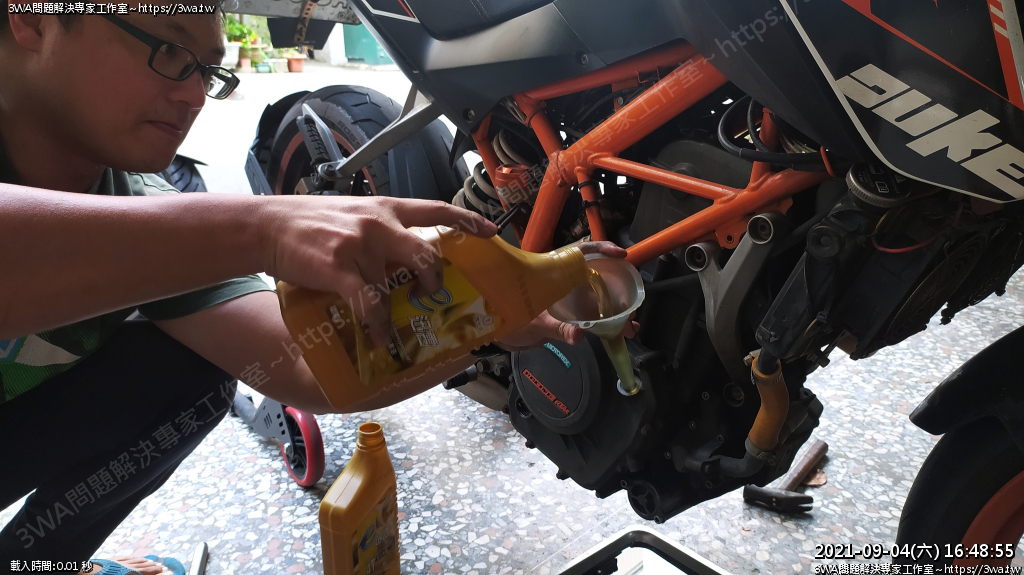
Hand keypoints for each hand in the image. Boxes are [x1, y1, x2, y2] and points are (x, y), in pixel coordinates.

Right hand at [258, 195, 495, 346]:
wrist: (269, 226)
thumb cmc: (311, 222)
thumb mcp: (354, 213)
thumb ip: (382, 228)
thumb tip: (406, 253)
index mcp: (386, 207)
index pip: (436, 208)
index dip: (467, 220)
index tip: (490, 231)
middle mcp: (379, 224)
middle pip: (427, 253)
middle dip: (435, 281)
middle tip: (432, 295)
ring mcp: (360, 246)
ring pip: (398, 284)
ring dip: (402, 311)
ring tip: (397, 327)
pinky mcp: (339, 268)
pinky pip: (369, 303)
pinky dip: (376, 324)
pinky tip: (376, 336)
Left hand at [495, 241, 640, 351]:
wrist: (499, 338)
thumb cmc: (507, 320)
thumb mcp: (533, 324)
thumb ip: (557, 329)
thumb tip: (579, 335)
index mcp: (553, 272)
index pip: (580, 252)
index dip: (601, 250)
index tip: (621, 255)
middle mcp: (564, 282)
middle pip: (597, 276)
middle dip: (618, 288)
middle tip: (632, 304)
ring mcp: (568, 299)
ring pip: (599, 297)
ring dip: (617, 309)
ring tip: (631, 325)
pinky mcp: (570, 316)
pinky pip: (594, 316)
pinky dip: (609, 324)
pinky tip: (622, 332)